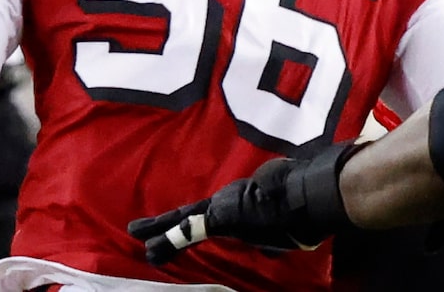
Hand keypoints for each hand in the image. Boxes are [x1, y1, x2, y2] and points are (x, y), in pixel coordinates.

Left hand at [127, 142, 357, 264]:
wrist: (307, 194)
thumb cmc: (303, 205)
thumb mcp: (286, 223)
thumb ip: (277, 229)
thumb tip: (281, 242)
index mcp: (242, 205)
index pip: (208, 215)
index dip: (189, 222)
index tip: (172, 229)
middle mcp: (229, 203)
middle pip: (189, 214)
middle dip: (163, 223)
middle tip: (136, 229)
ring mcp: (224, 206)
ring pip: (184, 220)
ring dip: (160, 231)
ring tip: (136, 234)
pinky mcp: (221, 214)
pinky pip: (190, 230)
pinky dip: (171, 239)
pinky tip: (153, 249)